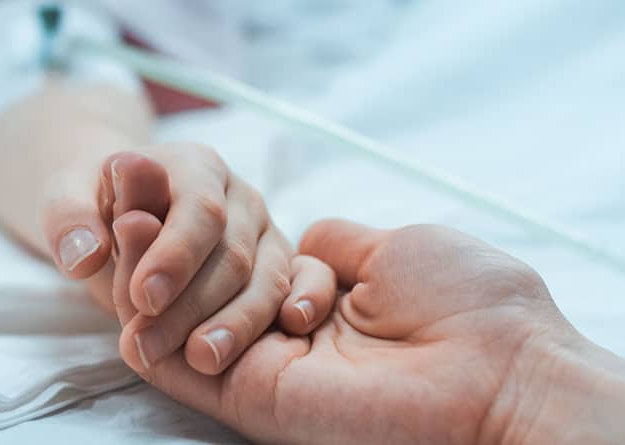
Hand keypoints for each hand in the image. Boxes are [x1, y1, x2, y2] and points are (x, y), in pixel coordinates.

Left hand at [43, 144, 335, 374]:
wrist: (121, 214)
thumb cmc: (95, 207)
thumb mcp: (65, 200)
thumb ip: (69, 221)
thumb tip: (84, 255)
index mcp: (193, 166)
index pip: (197, 209)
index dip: (175, 255)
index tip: (143, 298)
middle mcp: (239, 196)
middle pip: (232, 253)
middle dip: (192, 306)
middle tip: (148, 348)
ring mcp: (265, 232)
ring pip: (267, 278)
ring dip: (237, 324)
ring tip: (201, 361)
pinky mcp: (279, 266)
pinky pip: (303, 284)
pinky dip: (303, 305)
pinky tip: (291, 329)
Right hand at [115, 219, 582, 444]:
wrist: (504, 369)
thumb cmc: (471, 304)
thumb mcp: (395, 248)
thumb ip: (334, 244)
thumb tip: (301, 237)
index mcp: (327, 303)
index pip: (240, 267)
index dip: (196, 229)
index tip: (163, 183)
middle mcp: (292, 340)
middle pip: (203, 294)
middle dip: (158, 246)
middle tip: (124, 197)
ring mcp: (271, 372)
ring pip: (182, 328)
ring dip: (142, 277)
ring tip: (120, 220)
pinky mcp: (257, 401)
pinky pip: (182, 371)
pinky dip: (143, 328)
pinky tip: (121, 278)